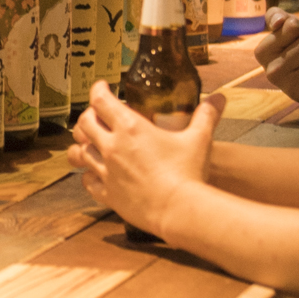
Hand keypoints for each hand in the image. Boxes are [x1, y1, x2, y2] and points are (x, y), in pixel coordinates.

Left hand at [69, 83, 216, 232]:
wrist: (179, 210)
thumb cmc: (187, 174)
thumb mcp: (199, 140)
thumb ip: (206, 116)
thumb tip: (219, 99)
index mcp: (130, 128)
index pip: (101, 101)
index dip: (98, 90)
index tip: (102, 87)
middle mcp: (112, 147)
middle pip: (84, 124)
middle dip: (88, 116)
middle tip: (96, 114)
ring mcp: (106, 171)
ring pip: (79, 152)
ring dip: (82, 145)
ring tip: (88, 143)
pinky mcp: (107, 194)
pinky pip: (87, 181)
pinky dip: (89, 175)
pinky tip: (96, 174)